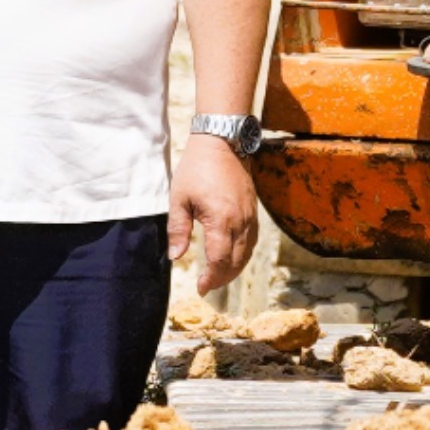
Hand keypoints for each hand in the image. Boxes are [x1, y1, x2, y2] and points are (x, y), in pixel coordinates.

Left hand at [167, 134, 260, 301]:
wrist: (223, 141)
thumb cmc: (197, 168)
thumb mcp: (179, 198)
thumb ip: (177, 229)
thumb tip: (175, 257)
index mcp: (221, 220)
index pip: (220, 261)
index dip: (211, 279)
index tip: (200, 288)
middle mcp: (241, 222)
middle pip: (237, 262)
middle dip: (222, 279)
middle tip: (207, 286)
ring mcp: (250, 216)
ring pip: (247, 253)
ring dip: (234, 269)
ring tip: (218, 276)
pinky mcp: (253, 211)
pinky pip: (253, 241)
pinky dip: (243, 255)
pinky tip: (232, 257)